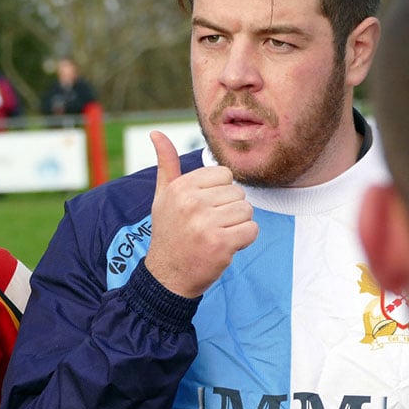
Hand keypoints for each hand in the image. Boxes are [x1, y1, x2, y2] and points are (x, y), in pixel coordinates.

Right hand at [144, 131, 258, 297]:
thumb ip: (166, 164)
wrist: (167, 276)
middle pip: (238, 193)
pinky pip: (252, 230)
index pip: (225, 175)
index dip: (220, 193)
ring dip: (238, 225)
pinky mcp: (220, 243)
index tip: (203, 209)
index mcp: (181, 187)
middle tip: (208, 226)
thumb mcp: (163, 196)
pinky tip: (225, 246)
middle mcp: (192, 202)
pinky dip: (244, 240)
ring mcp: (206, 223)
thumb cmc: (169, 232)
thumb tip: (156, 132)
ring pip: (247, 211)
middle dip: (230, 210)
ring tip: (217, 235)